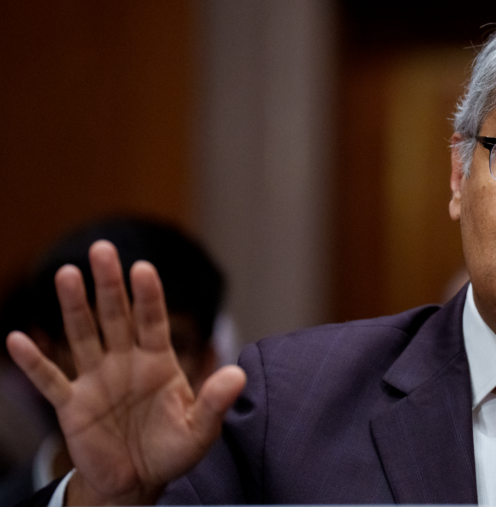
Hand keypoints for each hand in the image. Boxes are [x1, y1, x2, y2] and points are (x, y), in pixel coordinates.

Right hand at [5, 240, 245, 504]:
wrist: (139, 482)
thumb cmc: (173, 450)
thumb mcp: (200, 429)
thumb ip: (215, 401)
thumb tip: (238, 375)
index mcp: (158, 362)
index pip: (153, 321)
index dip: (148, 296)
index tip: (143, 268)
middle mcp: (125, 362)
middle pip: (116, 316)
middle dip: (110, 284)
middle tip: (103, 248)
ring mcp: (97, 380)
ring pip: (83, 336)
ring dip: (75, 307)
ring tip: (67, 273)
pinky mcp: (72, 405)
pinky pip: (50, 380)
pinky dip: (34, 362)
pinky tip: (16, 339)